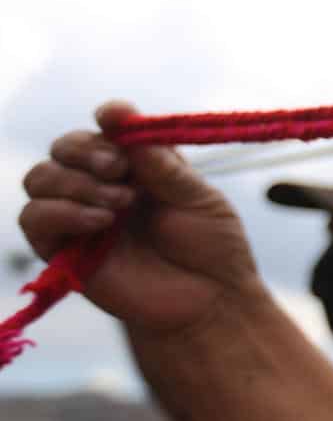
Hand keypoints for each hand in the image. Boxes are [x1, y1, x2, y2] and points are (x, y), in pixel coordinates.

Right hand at [18, 102, 267, 336]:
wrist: (208, 303)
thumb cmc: (211, 249)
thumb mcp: (200, 200)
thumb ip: (164, 166)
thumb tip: (128, 120)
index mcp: (140, 166)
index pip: (109, 128)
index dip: (109, 117)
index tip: (114, 118)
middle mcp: (104, 185)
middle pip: (65, 147)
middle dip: (86, 150)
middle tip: (119, 169)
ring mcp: (79, 216)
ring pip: (41, 178)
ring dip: (76, 182)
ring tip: (121, 204)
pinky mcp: (61, 250)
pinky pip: (34, 218)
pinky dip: (61, 212)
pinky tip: (100, 222)